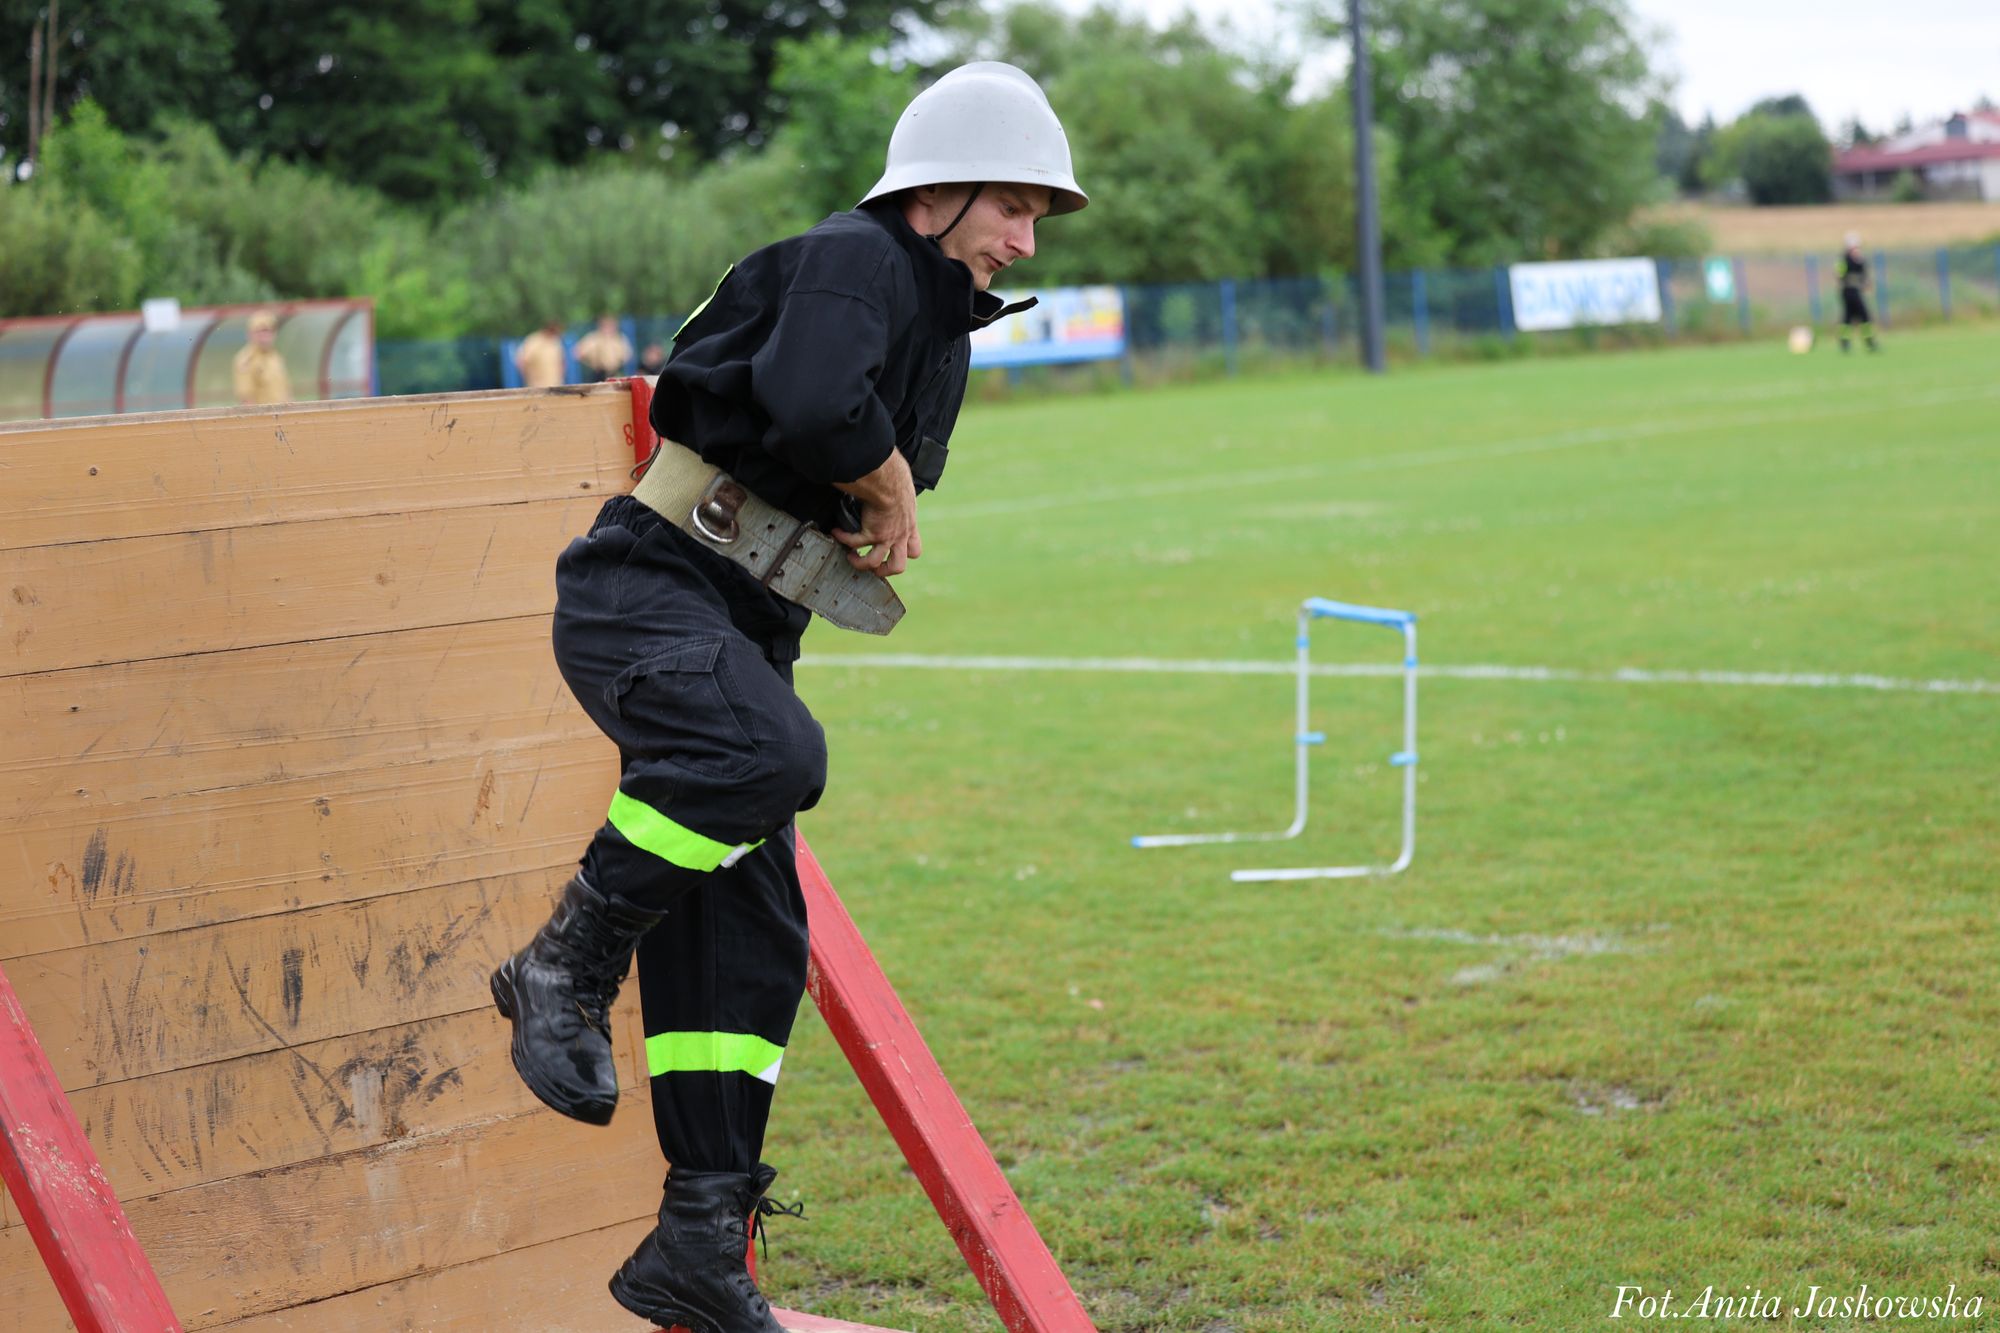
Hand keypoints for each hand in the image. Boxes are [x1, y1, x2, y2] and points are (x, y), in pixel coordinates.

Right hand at [832, 449, 922, 576]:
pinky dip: (843, 538)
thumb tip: (888, 490)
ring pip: (874, 563)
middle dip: (885, 570)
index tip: (893, 551)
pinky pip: (854, 543)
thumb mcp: (904, 493)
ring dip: (860, 563)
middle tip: (874, 566)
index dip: (905, 555)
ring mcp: (886, 537)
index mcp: (910, 526)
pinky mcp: (871, 534)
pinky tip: (836, 532)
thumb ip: (897, 500)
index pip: (914, 549)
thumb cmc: (896, 478)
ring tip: (851, 556)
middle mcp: (900, 535)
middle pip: (898, 566)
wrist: (889, 481)